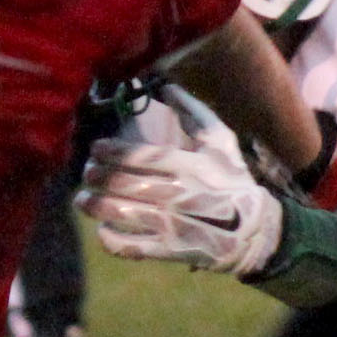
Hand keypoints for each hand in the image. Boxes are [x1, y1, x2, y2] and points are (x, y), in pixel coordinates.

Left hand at [77, 128, 285, 275]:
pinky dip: (113, 240)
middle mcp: (181, 195)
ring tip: (82, 199)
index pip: (145, 157)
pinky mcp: (171, 250)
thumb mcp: (221, 141)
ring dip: (98, 206)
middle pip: (129, 184)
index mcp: (191, 166)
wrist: (254, 229)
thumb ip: (193, 111)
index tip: (97, 147)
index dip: (115, 151)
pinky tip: (103, 229)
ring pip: (127, 215)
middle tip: (87, 171)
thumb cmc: (232, 180)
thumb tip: (164, 86)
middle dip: (101, 177)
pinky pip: (134, 247)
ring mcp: (175, 225)